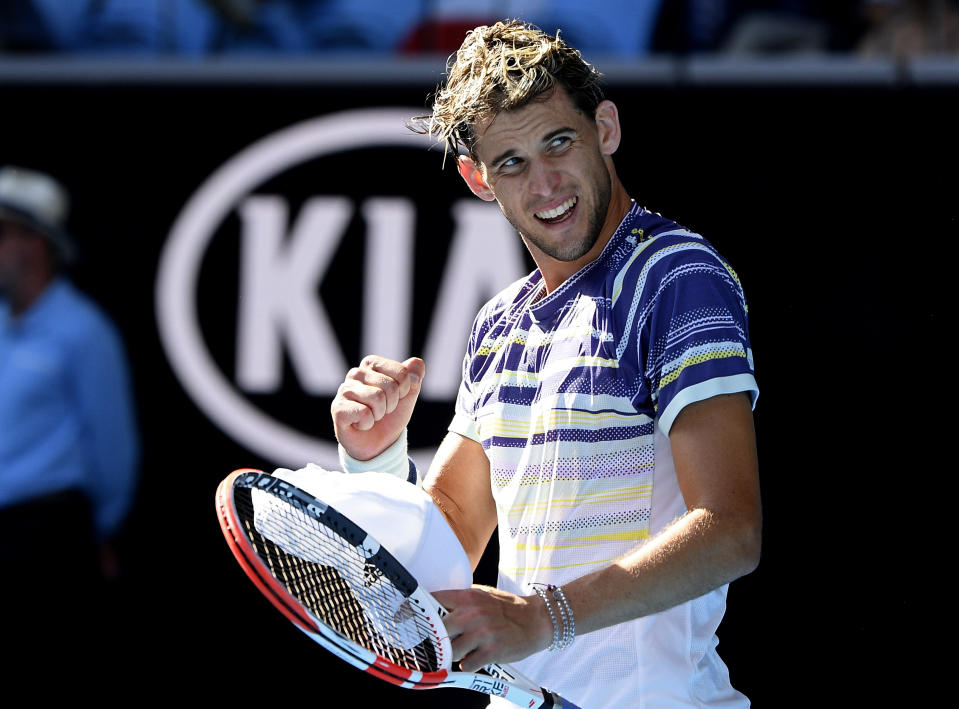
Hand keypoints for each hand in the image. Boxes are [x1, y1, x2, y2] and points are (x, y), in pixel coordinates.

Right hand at [331, 355, 424, 460]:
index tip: (395, 398)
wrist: (378, 443)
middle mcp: (356, 373)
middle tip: (383, 410)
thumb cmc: (391, 415)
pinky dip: (368, 423)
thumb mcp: (409, 395)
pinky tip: (360, 424)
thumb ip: (414, 375)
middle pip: (390, 386)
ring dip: (380, 414)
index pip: (402, 372)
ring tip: (372, 416)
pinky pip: (364, 413)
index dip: (405, 391)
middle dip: (392, 404)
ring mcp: (344, 390)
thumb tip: (416, 363)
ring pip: (377, 397)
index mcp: (372, 364)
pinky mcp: (338, 408)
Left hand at [433, 585, 553, 671]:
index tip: (418, 619)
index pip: (434, 601)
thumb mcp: (484, 595)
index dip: (424, 612)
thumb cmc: (509, 608)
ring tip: (466, 649)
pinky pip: (467, 665)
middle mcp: (472, 614)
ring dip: (455, 653)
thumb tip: (436, 607)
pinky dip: (470, 664)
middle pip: (438, 630)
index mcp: (468, 597)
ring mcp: (481, 633)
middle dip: (440, 638)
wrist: (536, 620)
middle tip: (446, 640)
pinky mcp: (491, 651)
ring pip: (450, 651)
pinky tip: (478, 656)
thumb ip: (462, 600)